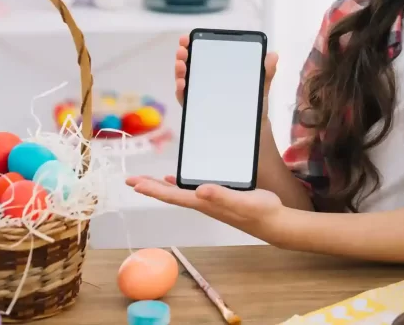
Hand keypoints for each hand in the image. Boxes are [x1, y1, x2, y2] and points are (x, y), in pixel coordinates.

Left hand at [126, 174, 286, 243]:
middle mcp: (203, 203)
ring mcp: (209, 202)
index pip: (172, 196)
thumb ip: (221, 195)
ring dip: (160, 187)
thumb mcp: (242, 201)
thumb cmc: (259, 211)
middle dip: (149, 187)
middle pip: (170, 195)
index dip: (153, 190)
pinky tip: (174, 180)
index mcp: (204, 203)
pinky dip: (178, 185)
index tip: (135, 184)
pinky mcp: (217, 198)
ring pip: (177, 193)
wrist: (273, 222)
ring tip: (145, 181)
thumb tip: (199, 190)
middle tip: (130, 180)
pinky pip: (190, 190)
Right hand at [173, 34, 278, 126]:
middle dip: (184, 54)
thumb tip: (274, 54)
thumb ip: (266, 72)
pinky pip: (184, 98)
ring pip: (184, 78)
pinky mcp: (196, 107)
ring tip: (182, 65)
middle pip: (190, 63)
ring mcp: (199, 92)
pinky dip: (181, 90)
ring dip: (180, 70)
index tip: (188, 38)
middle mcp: (205, 79)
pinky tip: (182, 85)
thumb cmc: (253, 104)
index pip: (203, 53)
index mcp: (219, 69)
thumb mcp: (260, 86)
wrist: (252, 128)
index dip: (193, 44)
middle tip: (183, 50)